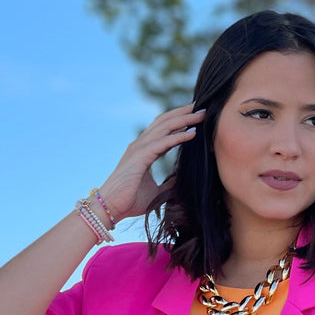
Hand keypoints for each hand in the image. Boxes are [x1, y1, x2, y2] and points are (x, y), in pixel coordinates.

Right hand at [100, 101, 206, 221]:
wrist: (111, 208)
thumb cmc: (129, 200)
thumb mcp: (156, 191)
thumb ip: (169, 184)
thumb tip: (181, 180)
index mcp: (144, 150)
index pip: (164, 129)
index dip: (180, 121)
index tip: (197, 117)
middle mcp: (141, 145)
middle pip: (165, 121)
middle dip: (184, 113)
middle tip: (202, 106)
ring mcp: (139, 148)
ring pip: (164, 127)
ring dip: (184, 119)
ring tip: (201, 114)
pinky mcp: (140, 157)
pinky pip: (163, 142)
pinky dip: (178, 136)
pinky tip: (192, 133)